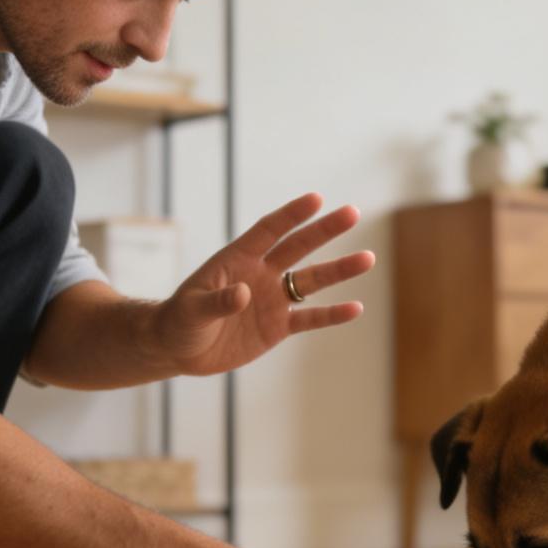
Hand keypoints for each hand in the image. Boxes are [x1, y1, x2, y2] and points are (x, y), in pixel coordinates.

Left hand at [146, 193, 373, 376]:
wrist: (179, 348)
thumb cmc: (179, 321)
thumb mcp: (192, 310)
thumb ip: (217, 301)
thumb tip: (246, 294)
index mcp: (238, 259)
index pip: (268, 230)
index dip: (291, 215)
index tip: (316, 199)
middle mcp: (261, 274)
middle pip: (298, 248)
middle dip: (324, 230)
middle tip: (352, 212)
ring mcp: (272, 300)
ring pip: (311, 281)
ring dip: (339, 270)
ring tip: (368, 258)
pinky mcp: (277, 327)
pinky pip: (310, 318)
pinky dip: (332, 314)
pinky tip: (355, 308)